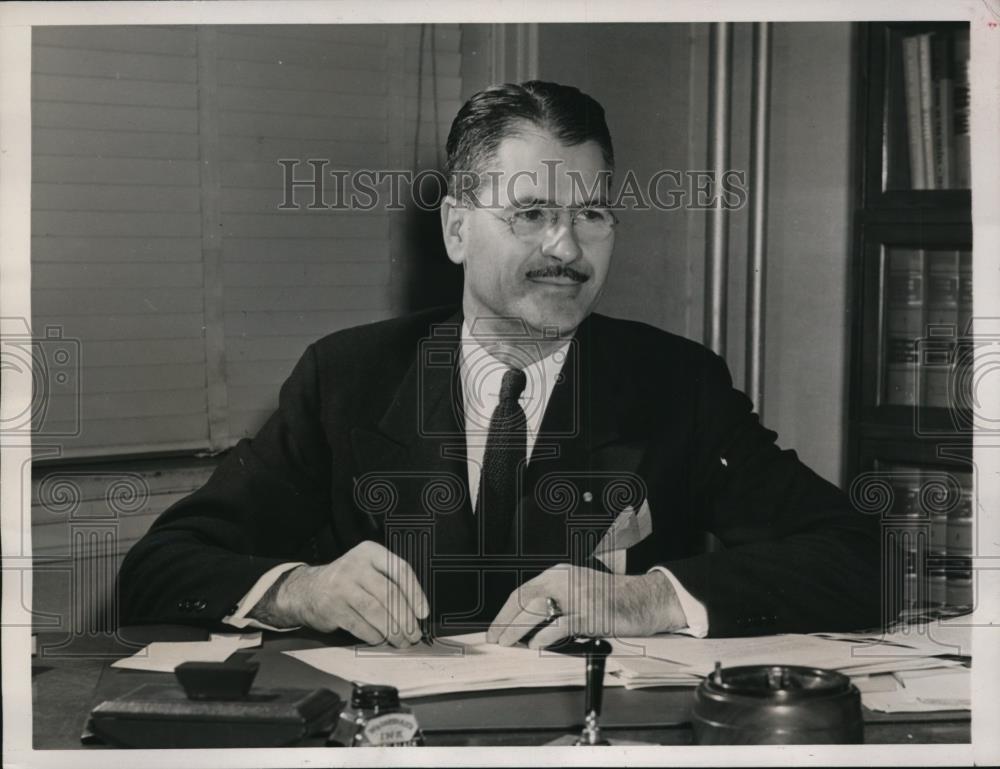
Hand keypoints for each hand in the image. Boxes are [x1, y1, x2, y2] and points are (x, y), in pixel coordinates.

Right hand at [264, 541, 428, 645]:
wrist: (307, 589)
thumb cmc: (348, 581)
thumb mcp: (367, 568)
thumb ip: (389, 580)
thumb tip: (417, 610)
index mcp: (370, 552)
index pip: (400, 569)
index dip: (416, 593)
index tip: (423, 613)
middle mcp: (356, 566)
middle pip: (390, 594)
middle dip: (406, 618)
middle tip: (414, 633)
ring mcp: (342, 586)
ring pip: (376, 612)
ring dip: (393, 631)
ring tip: (402, 641)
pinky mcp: (332, 607)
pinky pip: (361, 625)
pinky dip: (374, 635)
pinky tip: (381, 639)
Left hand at [485, 564, 685, 648]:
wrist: (644, 598)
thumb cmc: (611, 598)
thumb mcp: (576, 590)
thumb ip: (554, 601)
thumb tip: (525, 624)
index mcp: (559, 574)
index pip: (524, 591)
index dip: (506, 611)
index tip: (496, 627)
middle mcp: (565, 580)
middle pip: (525, 599)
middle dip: (505, 621)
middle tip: (495, 638)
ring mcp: (577, 596)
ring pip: (536, 609)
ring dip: (517, 629)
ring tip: (508, 643)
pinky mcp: (589, 613)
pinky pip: (560, 625)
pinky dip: (544, 636)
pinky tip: (536, 645)